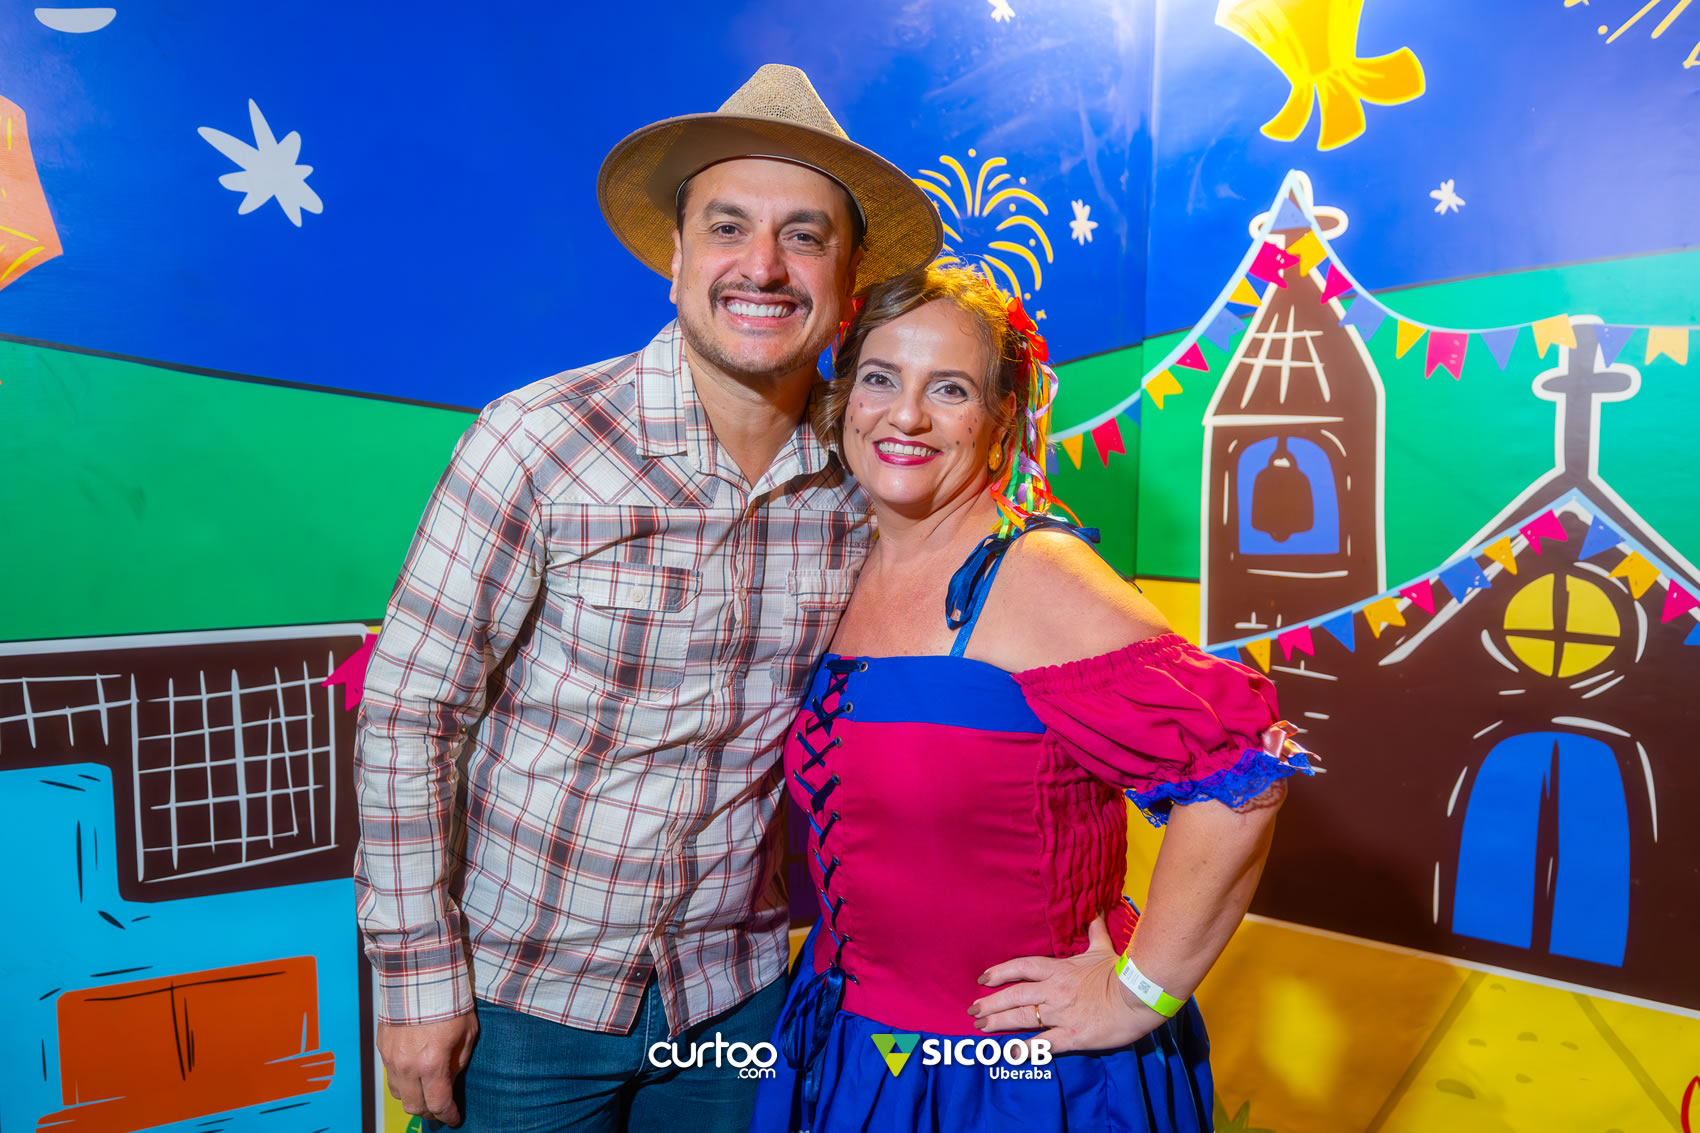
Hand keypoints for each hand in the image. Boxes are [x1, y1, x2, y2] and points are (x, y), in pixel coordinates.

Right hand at [377, 1013, 478, 1126]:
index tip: (455, 1119)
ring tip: (427, 1092)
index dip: (448, 1116)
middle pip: (415, 1107)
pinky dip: (402, 1082)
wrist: (419, 976)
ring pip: (398, 1095)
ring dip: (413, 1098)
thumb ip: (458, 1063)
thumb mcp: (467, 1034)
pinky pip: (390, 1076)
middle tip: (441, 1108)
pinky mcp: (382, 1048)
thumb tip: (450, 1079)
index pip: (438, 1104)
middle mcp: (407, 1066)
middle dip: (430, 1112)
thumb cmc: (449, 1002)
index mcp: (432, 1064)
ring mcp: (391, 1058)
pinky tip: (414, 1075)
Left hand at [968, 916, 1165, 1053]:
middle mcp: (1053, 991)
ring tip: (980, 1027)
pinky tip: (1009, 1053)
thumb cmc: (1121, 971)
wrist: (1140, 994)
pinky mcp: (1072, 1035)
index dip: (1000, 972)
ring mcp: (1061, 1014)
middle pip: (1013, 995)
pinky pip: (1043, 1044)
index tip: (983, 978)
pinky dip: (1025, 1049)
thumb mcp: (1103, 949)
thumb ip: (1094, 932)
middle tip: (972, 1009)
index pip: (1021, 967)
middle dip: (990, 1002)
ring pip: (1021, 1018)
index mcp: (1059, 970)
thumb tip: (1093, 912)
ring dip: (998, 1022)